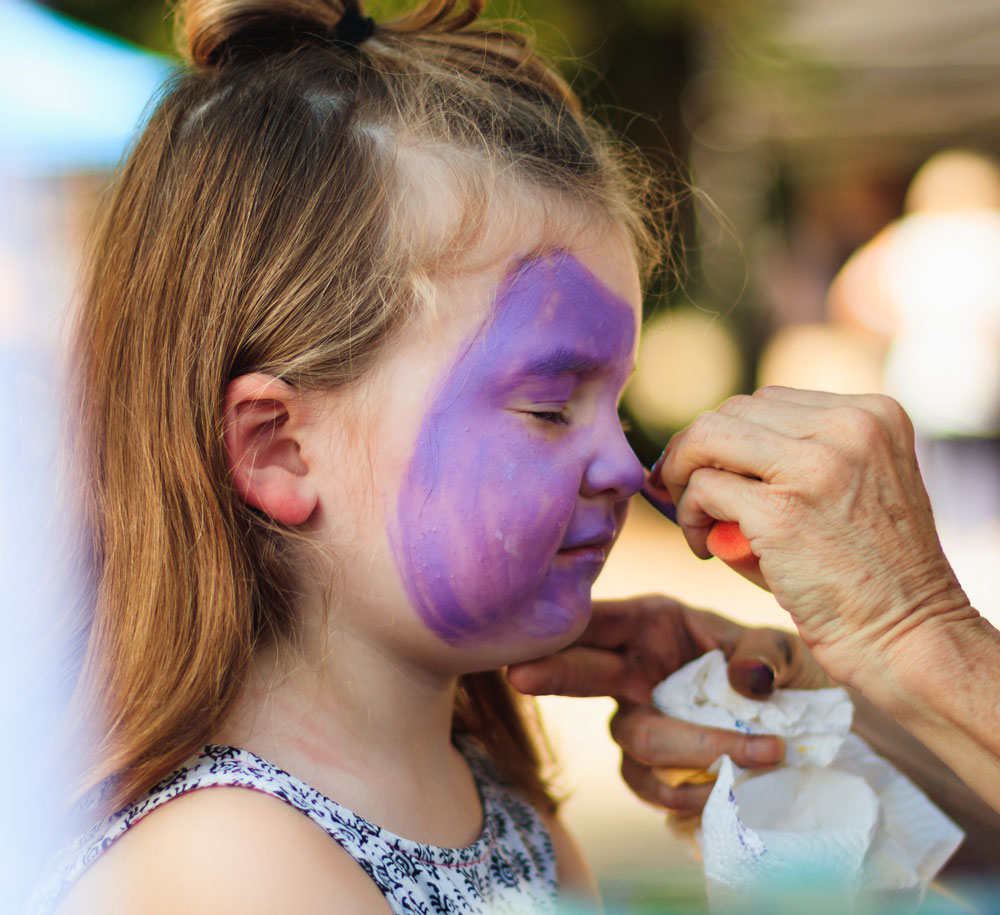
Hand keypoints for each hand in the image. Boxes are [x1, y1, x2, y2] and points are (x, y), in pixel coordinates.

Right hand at [508, 595, 828, 813]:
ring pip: (634, 737)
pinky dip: (683, 790)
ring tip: (757, 755)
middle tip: (519, 677)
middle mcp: (631, 665)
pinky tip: (724, 786)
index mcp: (650, 623)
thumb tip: (745, 682)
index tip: (542, 630)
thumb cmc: (777, 667)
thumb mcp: (780, 646)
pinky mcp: (651, 761)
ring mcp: (636, 714)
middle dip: (551, 673)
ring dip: (692, 752)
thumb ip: (762, 654)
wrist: (798, 717)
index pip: (600, 620)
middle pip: (582, 671)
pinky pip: (645, 781)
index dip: (568, 626)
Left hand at [656, 387, 970, 685]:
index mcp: (873, 415)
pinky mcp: (781, 511)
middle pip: (733, 412)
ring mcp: (815, 466)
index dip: (728, 438)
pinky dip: (690, 515)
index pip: (768, 402)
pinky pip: (703, 488)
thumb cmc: (872, 576)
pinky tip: (705, 548)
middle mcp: (849, 427)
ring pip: (707, 436)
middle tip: (691, 497)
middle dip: (698, 452)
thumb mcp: (851, 490)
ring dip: (684, 476)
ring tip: (698, 522)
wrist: (911, 639)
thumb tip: (698, 453)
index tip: (712, 470)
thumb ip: (792, 461)